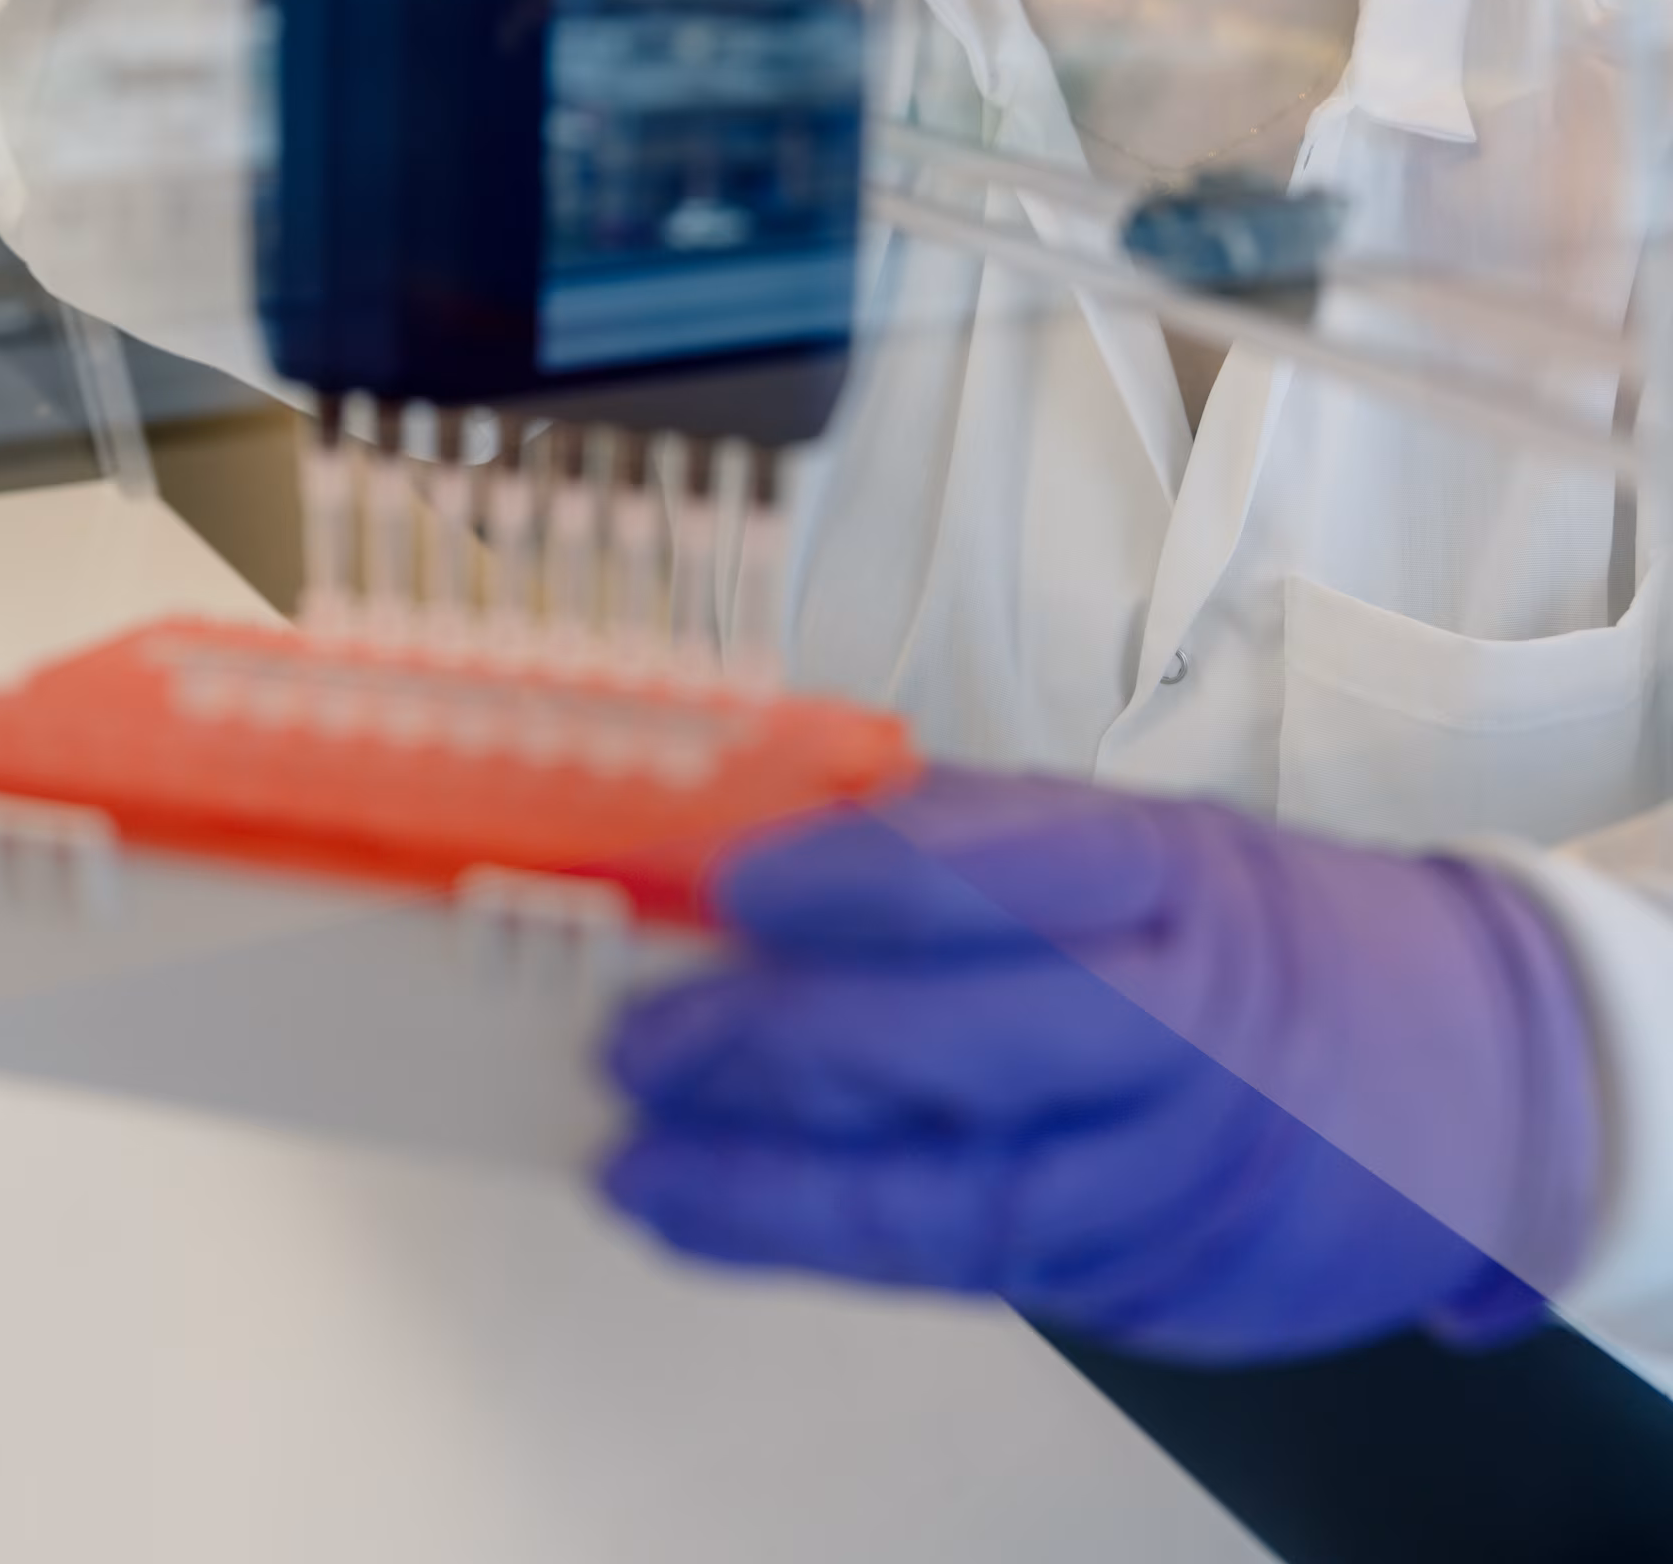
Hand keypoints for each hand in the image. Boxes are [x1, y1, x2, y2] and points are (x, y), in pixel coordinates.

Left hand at [603, 768, 1602, 1363]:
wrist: (1464, 1082)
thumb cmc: (1262, 933)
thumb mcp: (1142, 840)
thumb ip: (967, 839)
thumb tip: (764, 826)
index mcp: (1173, 875)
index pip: (1015, 870)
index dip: (867, 879)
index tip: (736, 883)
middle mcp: (1179, 1026)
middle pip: (975, 1040)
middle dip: (789, 1046)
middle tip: (645, 1039)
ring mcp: (1165, 1169)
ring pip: (958, 1190)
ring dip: (771, 1186)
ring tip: (640, 1165)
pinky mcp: (1142, 1278)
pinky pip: (967, 1262)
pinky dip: (823, 1241)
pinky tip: (716, 1217)